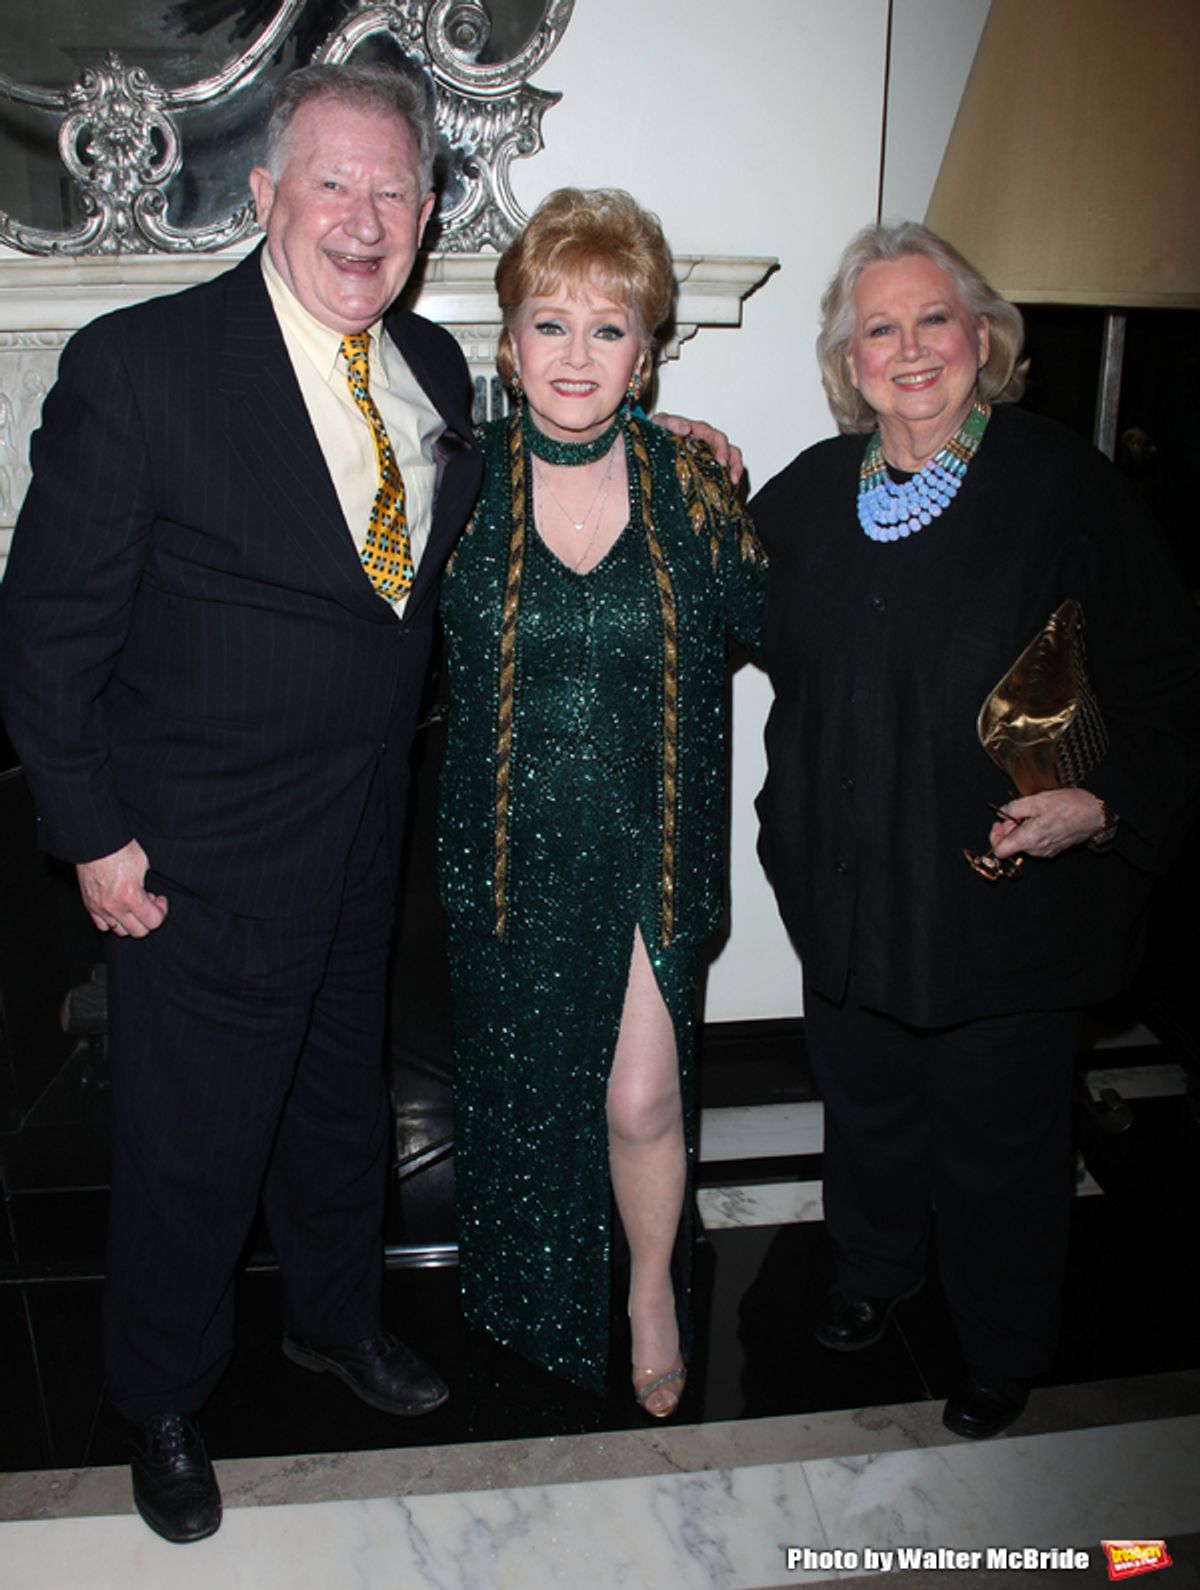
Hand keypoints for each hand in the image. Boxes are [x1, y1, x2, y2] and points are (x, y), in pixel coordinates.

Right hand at [77, 839, 168, 937]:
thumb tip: (148, 895)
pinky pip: (102, 925)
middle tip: (149, 904)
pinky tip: (118, 909)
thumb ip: (146, 885)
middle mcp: (115, 907)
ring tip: (133, 906)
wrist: (96, 843)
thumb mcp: (143, 865)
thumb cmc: (119, 849)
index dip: (161, 911)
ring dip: (131, 922)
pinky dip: (112, 922)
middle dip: (148, 920)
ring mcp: (100, 908)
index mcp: (131, 896)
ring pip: (120, 931)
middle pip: (139, 932)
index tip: (160, 900)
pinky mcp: (90, 905)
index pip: (153, 921)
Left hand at [650, 412, 744, 485]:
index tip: (721, 461)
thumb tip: (685, 428)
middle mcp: (706, 442)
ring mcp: (706, 454)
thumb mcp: (660, 423)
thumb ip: (671, 422)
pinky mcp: (704, 466)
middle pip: (729, 448)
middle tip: (732, 477)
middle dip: (734, 462)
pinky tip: (726, 488)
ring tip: (734, 483)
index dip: (722, 448)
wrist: (648, 441)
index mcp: (698, 431)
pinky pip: (721, 470)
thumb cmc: (657, 430)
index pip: (716, 437)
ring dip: (735, 469)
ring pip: (730, 458)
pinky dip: (726, 478)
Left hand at [988, 789, 1105, 859]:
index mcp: (1029, 840)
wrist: (1095, 815)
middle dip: (1011, 827)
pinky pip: (1036, 841)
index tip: (1000, 822)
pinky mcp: (1053, 849)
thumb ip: (1014, 808)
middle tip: (1021, 810)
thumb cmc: (1069, 806)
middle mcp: (1036, 850)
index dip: (995, 836)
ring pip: (1023, 842)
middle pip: (1011, 844)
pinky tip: (1045, 818)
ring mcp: (1045, 851)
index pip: (999, 851)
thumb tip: (1002, 813)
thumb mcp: (1037, 800)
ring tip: (1036, 812)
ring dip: (1024, 827)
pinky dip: (1035, 830)